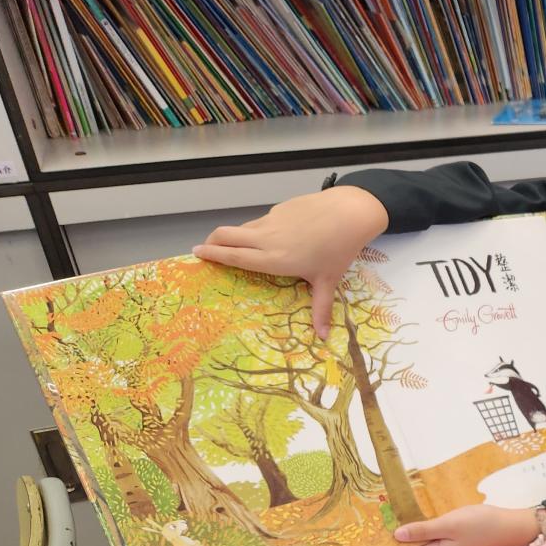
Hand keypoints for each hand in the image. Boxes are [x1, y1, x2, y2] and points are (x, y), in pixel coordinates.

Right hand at [193, 186, 390, 336]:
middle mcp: (266, 238)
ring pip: (243, 227)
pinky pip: (261, 220)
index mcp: (273, 259)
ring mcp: (271, 220)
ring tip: (236, 245)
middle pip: (226, 235)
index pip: (234, 257)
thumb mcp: (328, 282)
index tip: (196, 253)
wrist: (348, 213)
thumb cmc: (338, 250)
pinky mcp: (279, 208)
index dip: (212, 255)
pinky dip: (256, 228)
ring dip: (234, 235)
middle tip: (205, 248)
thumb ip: (321, 309)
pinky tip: (270, 235)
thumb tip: (324, 337)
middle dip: (211, 241)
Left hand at [394, 506, 535, 545]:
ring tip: (409, 503)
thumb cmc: (481, 524)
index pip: (407, 545)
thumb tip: (396, 535)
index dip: (397, 530)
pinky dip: (432, 521)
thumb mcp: (449, 524)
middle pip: (415, 541)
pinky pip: (436, 531)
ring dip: (420, 521)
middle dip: (408, 524)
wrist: (509, 525)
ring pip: (426, 534)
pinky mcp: (455, 540)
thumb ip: (422, 530)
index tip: (386, 512)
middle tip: (395, 503)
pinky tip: (430, 509)